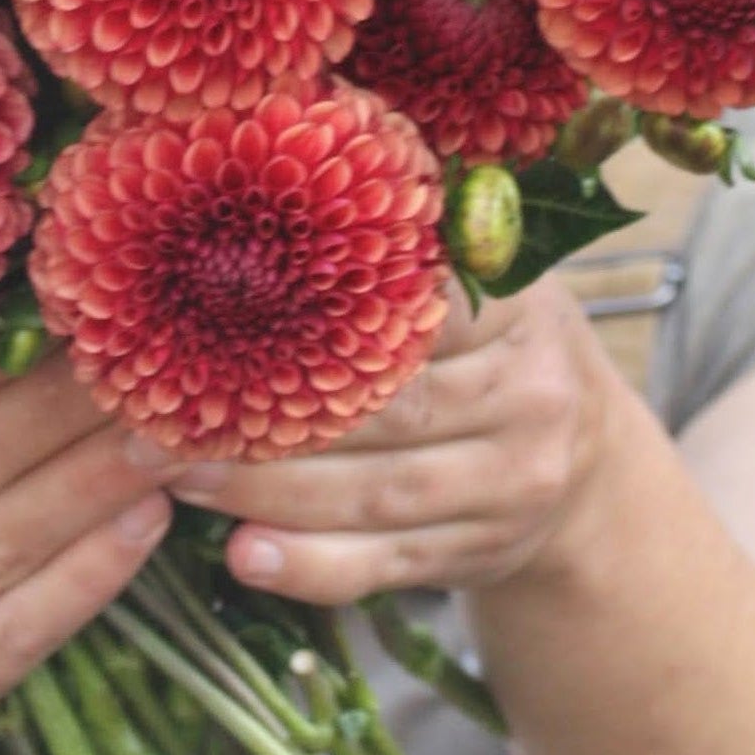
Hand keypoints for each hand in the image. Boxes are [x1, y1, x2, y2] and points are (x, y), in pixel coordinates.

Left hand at [166, 277, 612, 603]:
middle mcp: (530, 395)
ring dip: (271, 494)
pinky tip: (245, 558)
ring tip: (179, 477)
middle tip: (166, 412)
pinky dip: (314, 568)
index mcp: (520, 308)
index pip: (420, 304)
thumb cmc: (492, 344)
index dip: (317, 307)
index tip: (219, 300)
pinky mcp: (480, 552)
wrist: (589, 461)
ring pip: (378, 494)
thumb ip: (404, 250)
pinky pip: (389, 564)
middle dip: (269, 416)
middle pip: (388, 410)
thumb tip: (268, 186)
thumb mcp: (479, 283)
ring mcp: (512, 485)